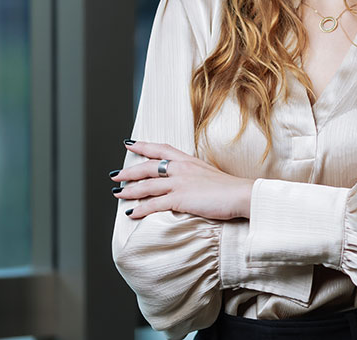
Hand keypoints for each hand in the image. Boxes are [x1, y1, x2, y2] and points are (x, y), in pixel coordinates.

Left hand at [111, 141, 253, 220]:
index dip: (144, 145)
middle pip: (148, 166)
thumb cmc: (230, 188)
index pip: (161, 149)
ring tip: (117, 194)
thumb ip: (195, 175)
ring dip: (129, 190)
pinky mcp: (180, 198)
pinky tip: (131, 213)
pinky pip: (154, 204)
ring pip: (147, 185)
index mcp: (189, 160)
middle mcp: (181, 168)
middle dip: (129, 170)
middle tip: (115, 174)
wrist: (241, 194)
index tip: (130, 143)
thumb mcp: (209, 175)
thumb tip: (186, 183)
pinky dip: (140, 209)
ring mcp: (180, 182)